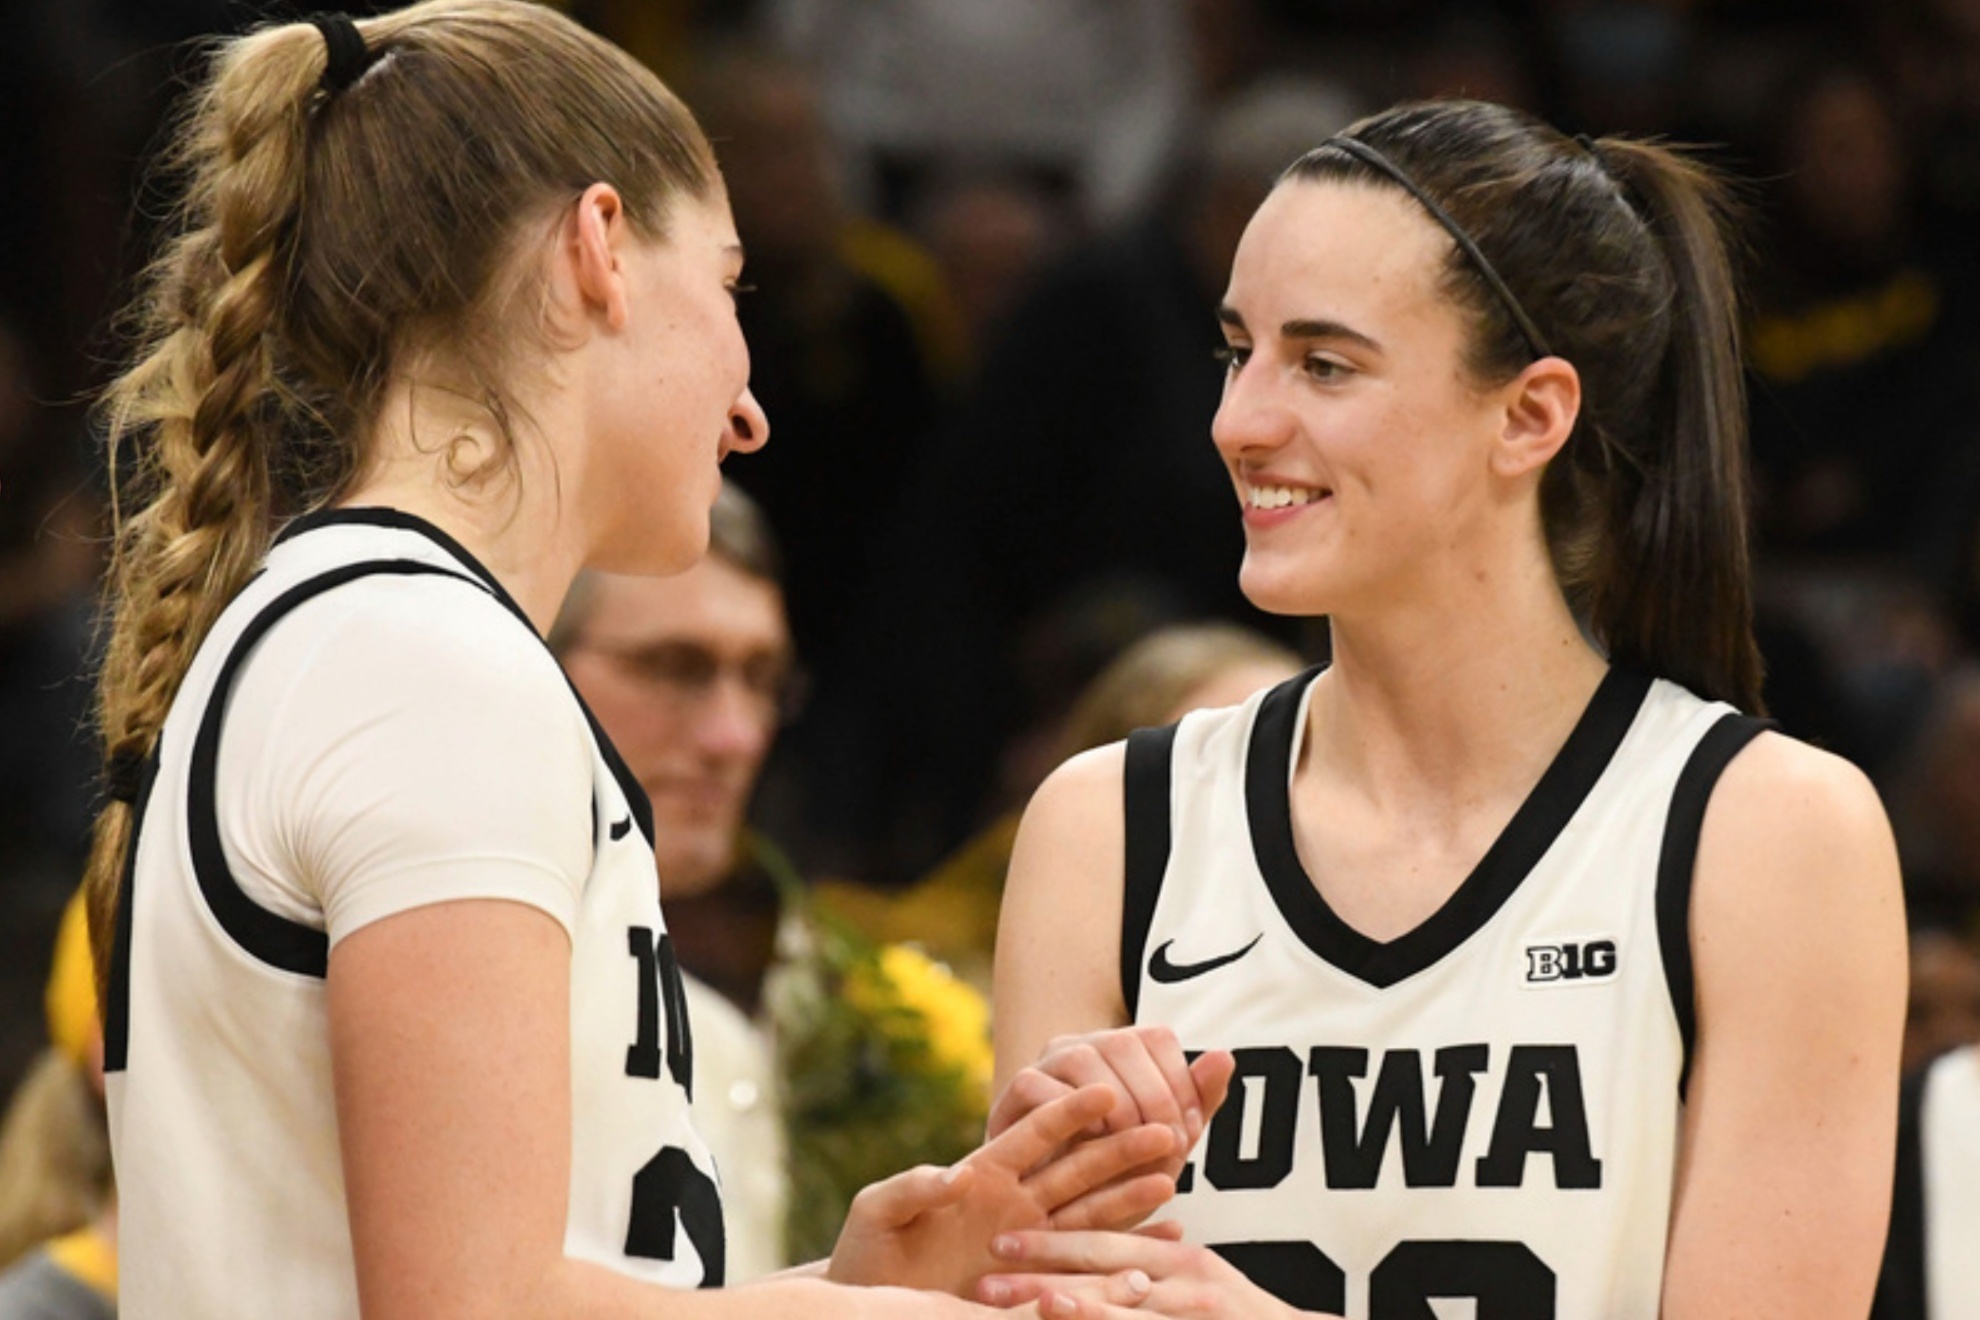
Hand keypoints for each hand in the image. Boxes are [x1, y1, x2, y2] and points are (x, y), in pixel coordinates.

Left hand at [828, 1084, 1180, 1294]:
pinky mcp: (1033, 1287)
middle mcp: (1014, 1206)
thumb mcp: (877, 1214)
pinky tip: (1164, 1241)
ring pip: (1091, 1216)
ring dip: (1131, 1195)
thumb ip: (911, 1189)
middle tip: (1168, 1127)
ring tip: (1173, 1174)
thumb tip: (956, 1175)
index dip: (1068, 1112)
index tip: (1107, 1087)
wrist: (870, 1307)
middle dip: (1120, 1148)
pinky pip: (1087, 1269)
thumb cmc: (866, 1255)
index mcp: (981, 1176)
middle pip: (1076, 1169)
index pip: (1032, 1136)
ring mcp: (1029, 1245)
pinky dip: (1126, 1253)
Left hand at [977, 1225, 1323, 1319]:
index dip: (1051, 1242)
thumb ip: (1160, 1263)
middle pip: (1103, 1279)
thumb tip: (1116, 1256)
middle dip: (1040, 1280)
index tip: (999, 1243)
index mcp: (1183, 1262)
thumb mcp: (1209, 1283)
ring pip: (1123, 1315)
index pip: (1107, 1245)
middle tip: (982, 1285)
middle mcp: (1189, 1288)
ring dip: (1074, 1311)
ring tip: (1030, 1310)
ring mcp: (1193, 1318)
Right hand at [988, 1028, 1234, 1227]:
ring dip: (1117, 1105)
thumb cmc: (1114, 1174)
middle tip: (1167, 1145)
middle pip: (1124, 1043)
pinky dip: (1068, 1113)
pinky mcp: (1013, 1093)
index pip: (1157, 1038)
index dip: (1181, 1082)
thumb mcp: (1164, 1141)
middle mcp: (1081, 1045)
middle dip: (1154, 1097)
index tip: (1189, 1132)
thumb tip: (1226, 1056)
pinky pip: (1040, 1088)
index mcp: (1120, 1048)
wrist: (1055, 1214)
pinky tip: (1090, 1143)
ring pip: (1084, 1060)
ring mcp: (1044, 1064)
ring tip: (1132, 1145)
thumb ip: (1195, 1101)